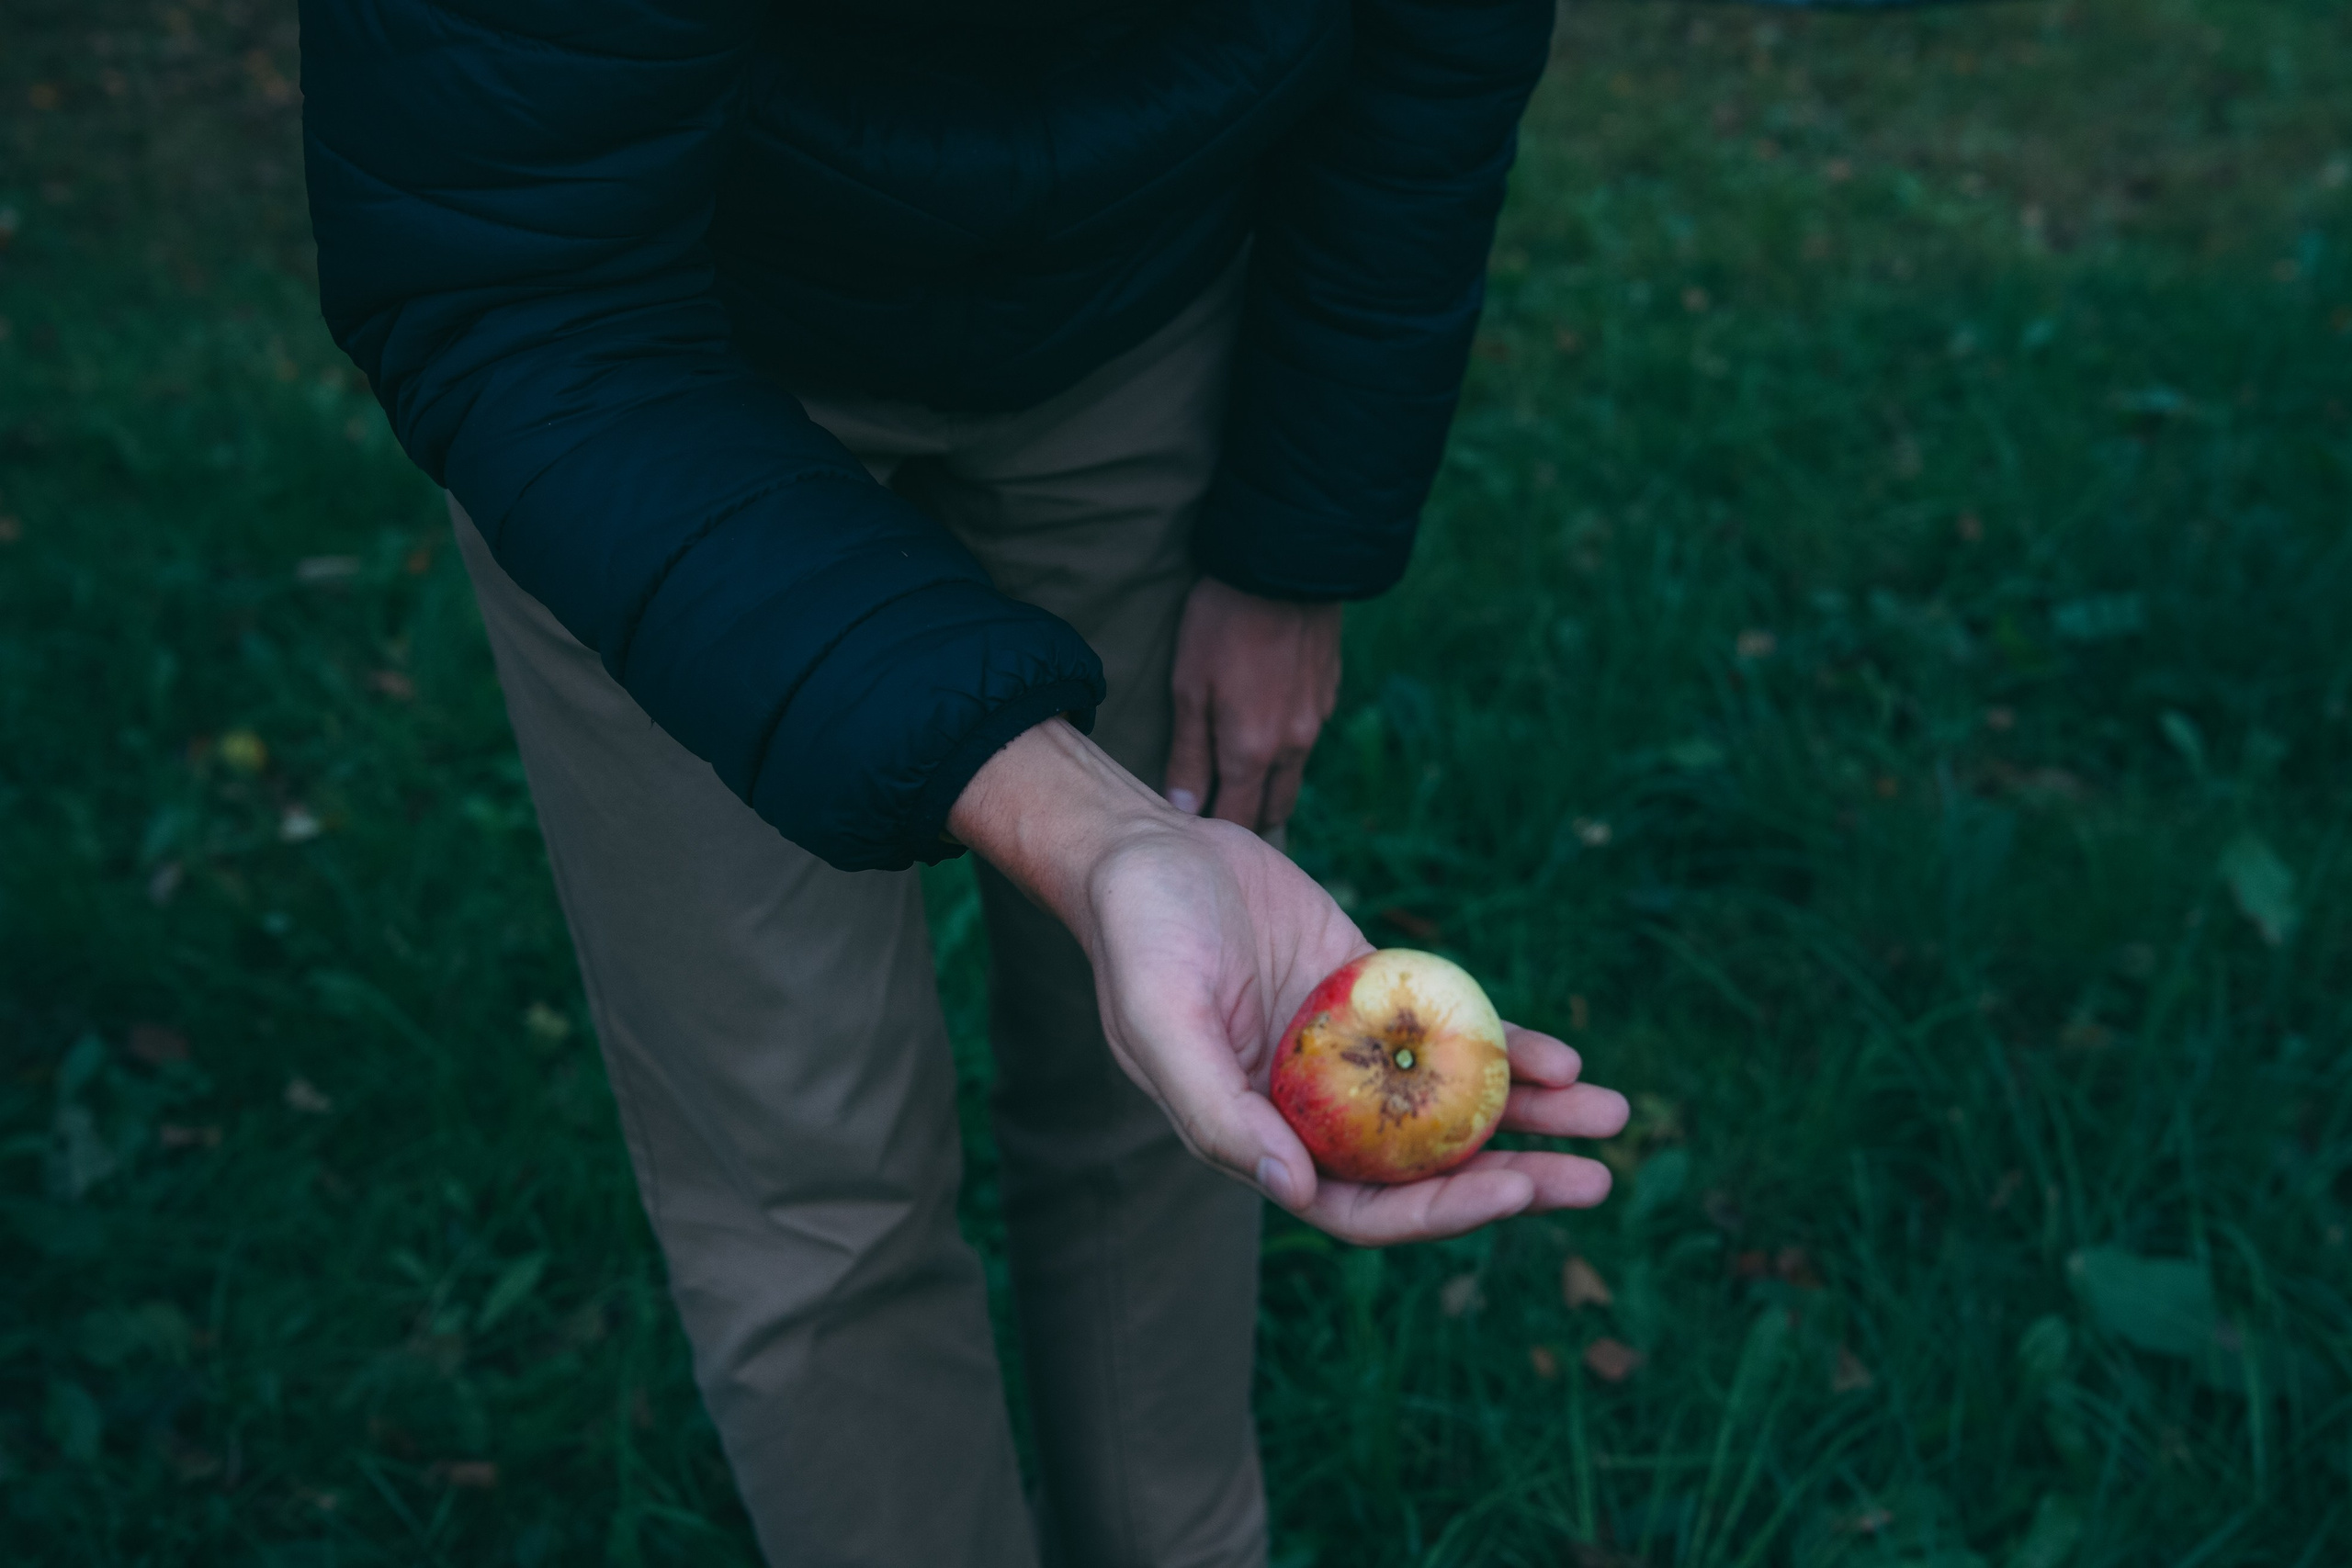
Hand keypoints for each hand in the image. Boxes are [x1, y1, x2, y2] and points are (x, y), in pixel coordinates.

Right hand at [950, 721, 1628, 1245]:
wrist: (1148, 845)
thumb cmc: (1138, 935)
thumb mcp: (1161, 1023)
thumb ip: (1217, 1113)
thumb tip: (1295, 1192)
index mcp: (1262, 1137)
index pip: (1363, 1205)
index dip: (1441, 1208)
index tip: (1518, 1188)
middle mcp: (1314, 1108)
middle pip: (1427, 1166)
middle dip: (1515, 1176)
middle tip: (1596, 1181)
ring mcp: (1350, 1050)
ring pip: (1452, 1102)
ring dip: (1532, 1116)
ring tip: (1611, 1115)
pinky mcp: (1373, 990)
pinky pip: (1450, 1029)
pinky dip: (1505, 1044)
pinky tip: (1561, 1053)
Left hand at [1164, 577, 1342, 836]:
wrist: (1285, 565)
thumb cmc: (1222, 623)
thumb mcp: (1189, 687)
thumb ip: (1188, 753)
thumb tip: (1183, 807)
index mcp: (1253, 751)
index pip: (1239, 818)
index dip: (1219, 834)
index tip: (1198, 841)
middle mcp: (1294, 746)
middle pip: (1276, 807)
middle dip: (1251, 820)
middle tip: (1225, 825)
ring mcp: (1318, 719)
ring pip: (1294, 773)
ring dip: (1271, 784)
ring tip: (1244, 782)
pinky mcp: (1330, 692)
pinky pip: (1307, 736)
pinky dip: (1288, 746)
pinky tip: (1269, 726)